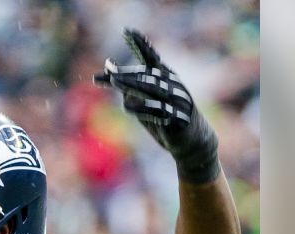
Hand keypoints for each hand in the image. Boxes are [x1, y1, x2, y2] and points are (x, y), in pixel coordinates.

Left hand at [95, 28, 219, 183]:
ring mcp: (177, 101)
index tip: (127, 31)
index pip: (151, 56)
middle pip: (147, 75)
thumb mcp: (143, 98)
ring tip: (114, 82)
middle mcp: (172, 85)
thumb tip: (105, 67)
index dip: (140, 44)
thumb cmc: (164, 115)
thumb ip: (126, 83)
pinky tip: (127, 105)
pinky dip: (142, 108)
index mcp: (165, 76)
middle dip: (128, 73)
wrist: (189, 140)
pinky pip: (158, 111)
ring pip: (152, 90)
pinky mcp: (177, 118)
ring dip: (132, 85)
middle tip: (109, 72)